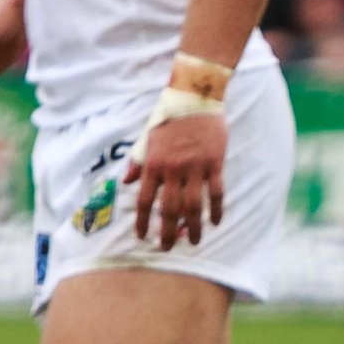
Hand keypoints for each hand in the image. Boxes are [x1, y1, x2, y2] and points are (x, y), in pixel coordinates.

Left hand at [126, 113, 226, 250]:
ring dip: (193, 226)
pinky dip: (217, 209)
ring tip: (193, 241)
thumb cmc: (169, 115)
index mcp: (154, 163)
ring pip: (193, 204)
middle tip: (166, 247)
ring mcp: (195, 167)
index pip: (145, 199)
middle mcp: (173, 169)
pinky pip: (216, 191)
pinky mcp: (215, 163)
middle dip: (166, 231)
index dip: (143, 221)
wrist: (194, 96)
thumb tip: (126, 181)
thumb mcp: (147, 137)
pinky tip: (216, 221)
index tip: (142, 236)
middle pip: (169, 208)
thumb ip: (138, 161)